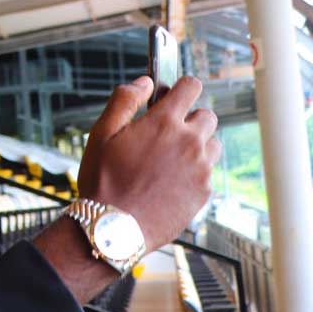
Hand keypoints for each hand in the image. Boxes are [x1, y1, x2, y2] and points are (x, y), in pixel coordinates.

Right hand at [76, 76, 221, 251]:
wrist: (113, 229)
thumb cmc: (103, 183)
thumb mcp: (100, 135)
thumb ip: (124, 101)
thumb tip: (144, 82)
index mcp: (164, 122)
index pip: (190, 86)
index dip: (181, 88)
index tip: (173, 96)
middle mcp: (189, 141)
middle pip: (206, 115)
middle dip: (189, 120)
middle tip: (166, 135)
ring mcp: (200, 167)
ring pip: (211, 143)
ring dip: (196, 146)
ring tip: (170, 161)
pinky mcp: (204, 191)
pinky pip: (207, 172)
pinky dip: (194, 172)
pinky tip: (170, 182)